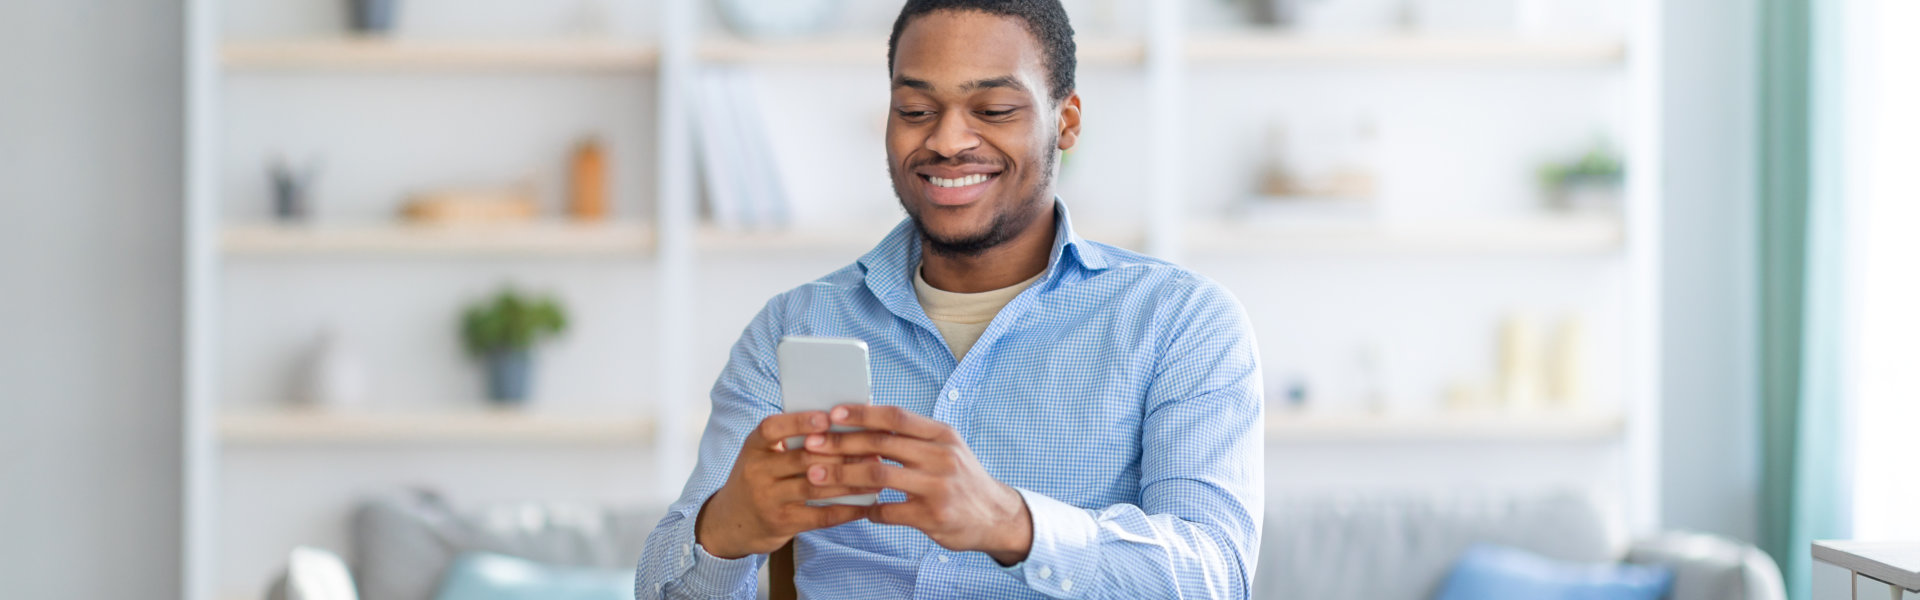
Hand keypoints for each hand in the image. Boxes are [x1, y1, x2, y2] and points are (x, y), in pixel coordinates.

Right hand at [695, 411, 880, 558]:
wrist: (731, 522)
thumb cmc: (759, 479)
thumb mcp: (763, 455)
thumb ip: (791, 441)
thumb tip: (841, 423)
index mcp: (753, 446)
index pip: (772, 428)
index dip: (799, 422)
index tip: (827, 418)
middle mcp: (757, 471)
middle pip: (803, 458)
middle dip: (842, 453)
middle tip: (873, 448)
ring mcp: (767, 499)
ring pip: (815, 487)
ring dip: (851, 481)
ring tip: (877, 475)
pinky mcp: (781, 523)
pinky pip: (820, 515)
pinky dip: (846, 509)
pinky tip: (866, 504)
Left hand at [802, 404, 1033, 564]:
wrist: (996, 516)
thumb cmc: (963, 478)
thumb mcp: (947, 448)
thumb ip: (913, 437)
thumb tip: (866, 423)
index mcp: (942, 435)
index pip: (896, 416)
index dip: (862, 413)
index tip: (833, 413)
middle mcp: (942, 457)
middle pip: (882, 443)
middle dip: (841, 443)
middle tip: (812, 445)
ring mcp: (938, 487)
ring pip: (879, 475)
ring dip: (843, 475)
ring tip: (818, 475)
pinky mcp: (932, 515)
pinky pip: (888, 511)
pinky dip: (868, 509)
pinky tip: (858, 509)